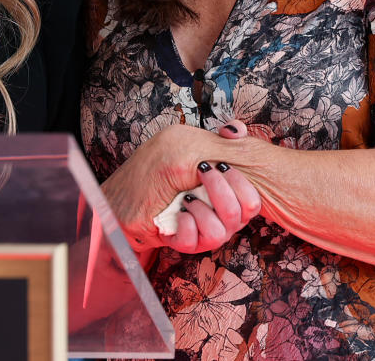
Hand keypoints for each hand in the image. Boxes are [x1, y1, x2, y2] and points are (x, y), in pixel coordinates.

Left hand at [101, 122, 259, 258]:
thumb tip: (235, 131)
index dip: (240, 185)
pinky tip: (174, 215)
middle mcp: (219, 214)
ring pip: (221, 232)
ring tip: (183, 199)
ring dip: (201, 210)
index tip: (217, 166)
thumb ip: (217, 142)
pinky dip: (184, 225)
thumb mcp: (185, 148)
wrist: (122, 195)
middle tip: (198, 174)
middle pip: (242, 214)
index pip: (252, 199)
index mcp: (226, 193)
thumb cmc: (153, 169)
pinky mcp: (185, 243)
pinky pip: (195, 242)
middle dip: (219, 190)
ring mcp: (203, 231)